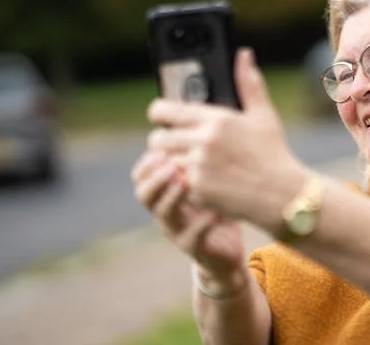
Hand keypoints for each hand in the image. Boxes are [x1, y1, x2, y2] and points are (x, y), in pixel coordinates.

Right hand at [131, 150, 243, 279]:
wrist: (227, 252)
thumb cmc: (217, 209)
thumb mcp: (208, 181)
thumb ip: (200, 157)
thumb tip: (200, 118)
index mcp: (165, 193)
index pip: (142, 176)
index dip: (148, 162)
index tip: (162, 145)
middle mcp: (166, 212)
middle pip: (144, 194)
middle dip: (154, 177)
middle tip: (169, 163)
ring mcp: (177, 231)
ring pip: (164, 214)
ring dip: (172, 196)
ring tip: (185, 181)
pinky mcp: (194, 248)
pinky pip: (192, 236)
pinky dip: (202, 222)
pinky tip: (214, 211)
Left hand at [144, 48, 305, 234]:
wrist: (282, 194)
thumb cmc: (273, 153)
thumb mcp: (263, 115)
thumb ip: (249, 83)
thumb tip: (244, 54)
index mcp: (216, 119)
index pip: (164, 110)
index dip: (159, 113)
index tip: (162, 117)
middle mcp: (203, 142)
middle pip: (157, 139)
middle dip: (164, 141)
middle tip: (177, 144)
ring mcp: (198, 168)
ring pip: (166, 163)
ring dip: (174, 163)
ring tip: (193, 164)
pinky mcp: (197, 191)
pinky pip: (177, 183)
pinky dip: (185, 183)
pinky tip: (203, 182)